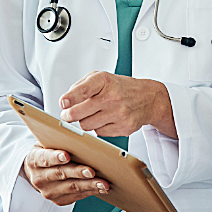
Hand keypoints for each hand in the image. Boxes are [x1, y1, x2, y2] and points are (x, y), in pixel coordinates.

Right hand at [21, 143, 108, 205]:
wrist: (38, 172)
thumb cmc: (48, 153)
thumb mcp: (48, 143)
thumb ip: (60, 141)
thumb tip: (81, 138)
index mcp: (34, 159)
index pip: (44, 158)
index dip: (55, 157)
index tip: (66, 156)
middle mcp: (39, 178)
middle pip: (61, 174)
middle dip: (77, 173)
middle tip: (91, 171)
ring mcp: (48, 191)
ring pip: (71, 187)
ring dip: (89, 185)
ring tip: (103, 183)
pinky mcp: (59, 200)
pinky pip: (77, 196)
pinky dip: (91, 191)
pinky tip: (101, 188)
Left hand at [59, 72, 175, 138]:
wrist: (147, 98)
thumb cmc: (120, 88)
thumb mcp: (101, 78)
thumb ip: (81, 86)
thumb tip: (67, 102)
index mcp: (104, 81)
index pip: (84, 90)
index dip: (71, 98)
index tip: (63, 103)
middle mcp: (112, 97)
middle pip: (80, 113)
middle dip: (69, 115)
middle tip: (68, 115)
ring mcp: (119, 113)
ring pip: (87, 126)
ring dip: (85, 122)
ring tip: (92, 114)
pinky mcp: (124, 127)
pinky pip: (99, 133)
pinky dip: (98, 128)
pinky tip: (106, 120)